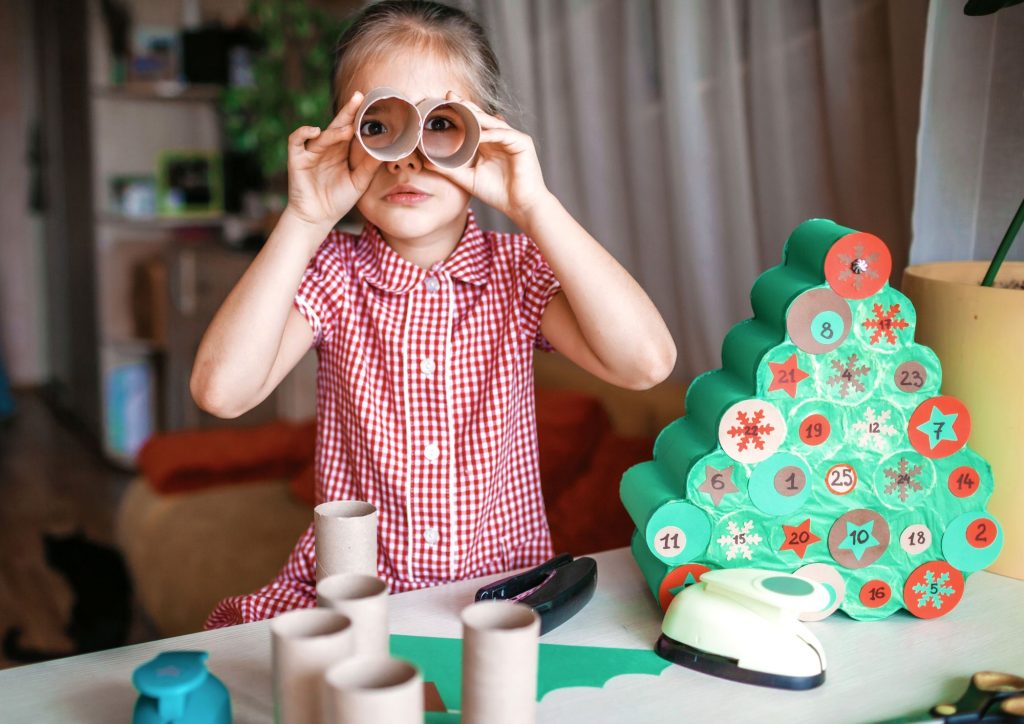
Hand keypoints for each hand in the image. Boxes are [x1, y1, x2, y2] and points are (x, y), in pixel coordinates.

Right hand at [285, 91, 381, 227]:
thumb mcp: (359, 182)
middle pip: (338, 125)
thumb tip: (387, 150)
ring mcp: (311, 152)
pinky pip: (296, 140)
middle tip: (360, 97)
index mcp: (342, 151)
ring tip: (347, 130)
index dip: (359, 117)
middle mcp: (327, 147)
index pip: (352, 129)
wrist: (317, 218)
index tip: (372, 104)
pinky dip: (303, 133)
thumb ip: (370, 166)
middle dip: (348, 111)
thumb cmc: (338, 200)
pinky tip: (315, 131)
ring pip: (322, 135)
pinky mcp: (297, 158)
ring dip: (334, 131)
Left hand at [424, 92, 551, 226]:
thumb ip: (449, 169)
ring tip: (462, 108)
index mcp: (487, 144)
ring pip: (492, 123)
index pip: (472, 124)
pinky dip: (491, 134)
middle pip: (481, 118)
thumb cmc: (497, 194)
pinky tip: (479, 135)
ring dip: (477, 116)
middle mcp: (499, 138)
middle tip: (449, 96)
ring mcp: (512, 139)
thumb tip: (426, 162)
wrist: (520, 206)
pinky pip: (504, 134)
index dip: (459, 113)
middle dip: (466, 106)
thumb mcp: (468, 179)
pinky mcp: (523, 143)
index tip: (442, 104)